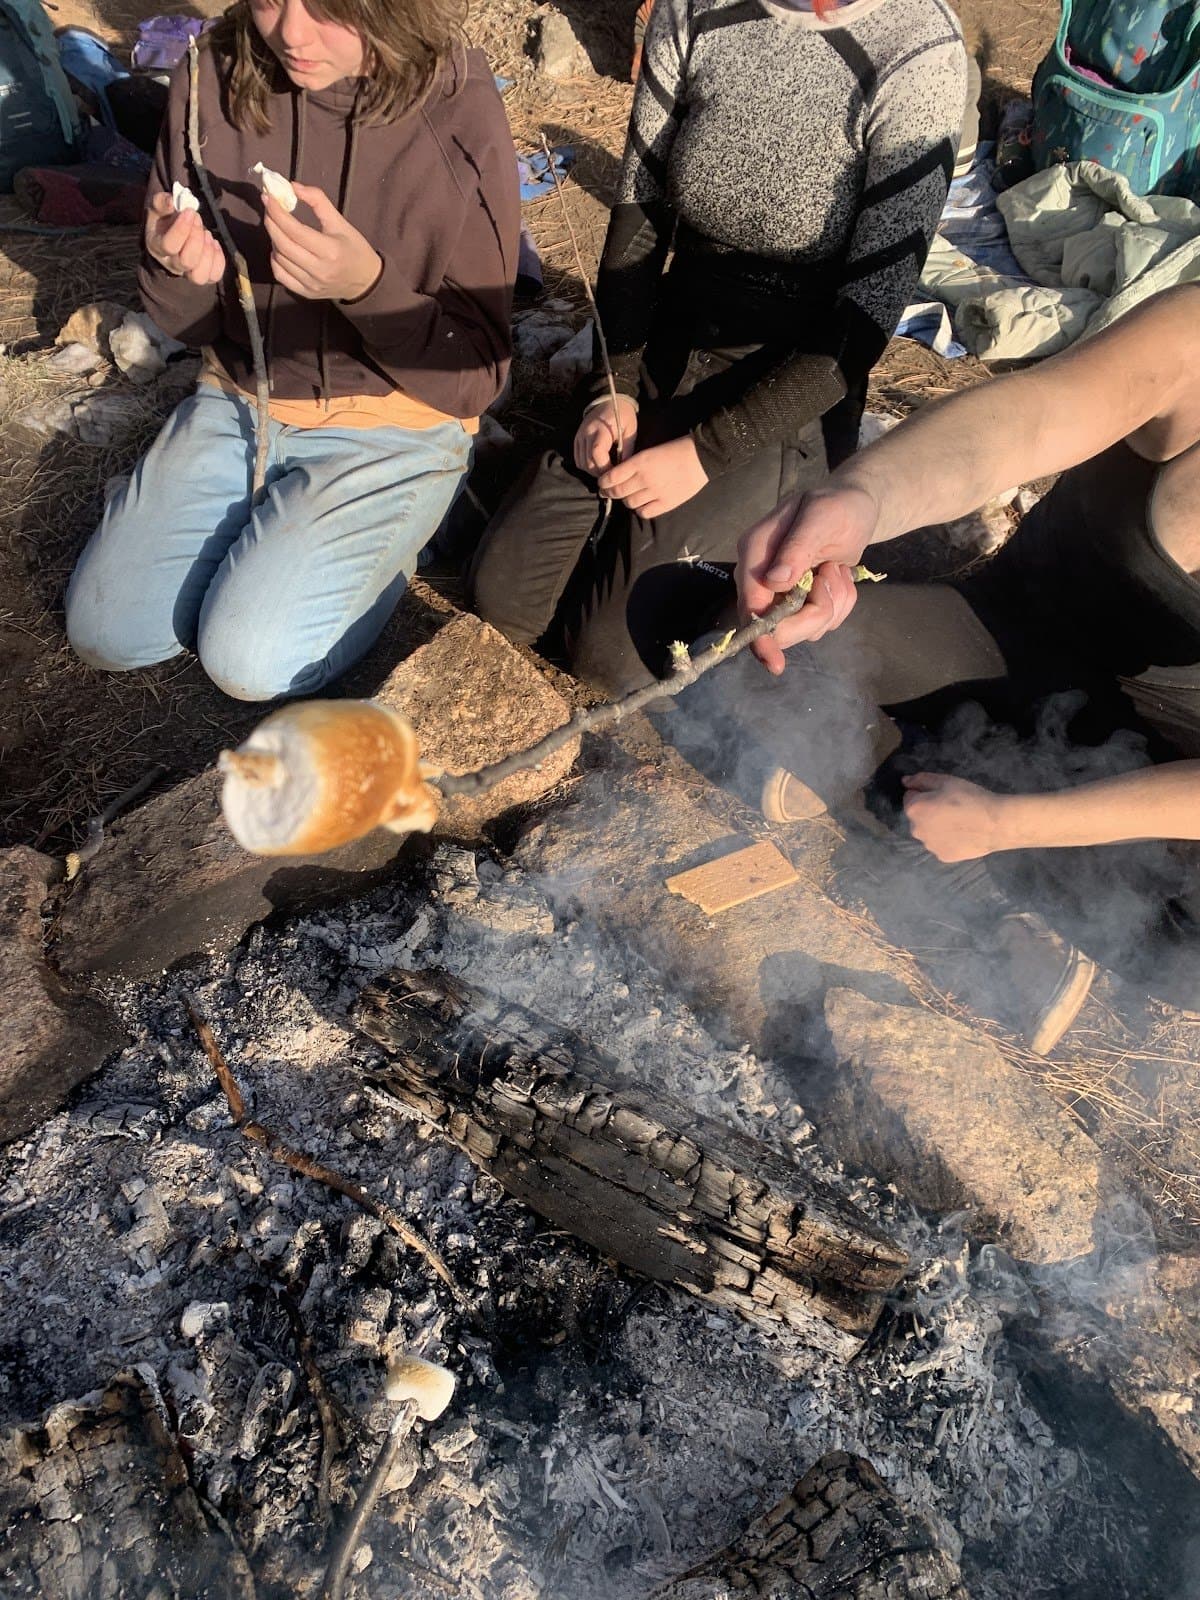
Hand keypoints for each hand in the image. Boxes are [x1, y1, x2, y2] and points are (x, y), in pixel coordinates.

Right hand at [145, 191, 224, 284]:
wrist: (170, 232)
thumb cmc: (164, 219)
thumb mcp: (159, 208)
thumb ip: (162, 202)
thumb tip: (172, 201)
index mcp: (157, 247)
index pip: (169, 245)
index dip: (182, 229)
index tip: (190, 212)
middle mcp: (171, 264)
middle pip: (187, 261)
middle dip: (197, 238)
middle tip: (198, 219)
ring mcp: (188, 272)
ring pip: (200, 275)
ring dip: (208, 252)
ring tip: (207, 234)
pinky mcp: (204, 275)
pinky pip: (214, 275)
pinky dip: (219, 260)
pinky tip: (214, 243)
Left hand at [263, 182, 381, 301]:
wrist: (366, 282)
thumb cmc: (355, 249)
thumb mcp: (341, 222)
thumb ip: (318, 201)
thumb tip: (292, 186)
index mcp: (330, 250)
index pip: (295, 230)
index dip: (277, 212)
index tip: (268, 197)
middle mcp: (319, 269)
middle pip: (283, 244)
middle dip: (271, 223)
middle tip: (268, 208)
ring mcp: (311, 284)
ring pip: (280, 259)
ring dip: (273, 239)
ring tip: (277, 227)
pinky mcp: (306, 293)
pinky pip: (281, 275)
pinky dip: (275, 260)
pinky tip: (280, 249)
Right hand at [574, 396, 637, 473]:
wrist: (608, 402)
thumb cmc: (623, 415)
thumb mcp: (630, 429)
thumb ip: (627, 449)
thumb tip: (624, 469)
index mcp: (601, 429)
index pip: (597, 453)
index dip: (605, 467)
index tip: (615, 472)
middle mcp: (587, 433)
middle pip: (588, 462)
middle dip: (600, 473)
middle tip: (611, 475)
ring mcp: (580, 436)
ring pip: (581, 463)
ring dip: (593, 471)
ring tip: (605, 470)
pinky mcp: (577, 440)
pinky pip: (578, 460)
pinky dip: (586, 466)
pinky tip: (597, 465)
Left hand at [597, 436, 708, 518]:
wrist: (701, 457)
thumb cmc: (676, 450)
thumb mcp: (650, 451)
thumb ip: (634, 464)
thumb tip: (618, 475)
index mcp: (639, 462)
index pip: (612, 477)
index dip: (603, 483)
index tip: (601, 484)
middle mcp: (644, 478)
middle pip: (617, 492)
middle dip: (608, 493)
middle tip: (606, 493)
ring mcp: (655, 493)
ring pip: (629, 503)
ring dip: (625, 500)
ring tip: (627, 497)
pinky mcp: (666, 503)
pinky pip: (644, 512)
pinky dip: (639, 509)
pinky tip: (641, 504)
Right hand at [736, 483, 878, 671]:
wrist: (855, 508)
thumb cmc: (838, 506)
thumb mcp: (821, 517)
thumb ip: (798, 548)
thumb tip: (774, 581)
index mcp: (755, 552)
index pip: (750, 604)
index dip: (760, 636)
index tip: (774, 661)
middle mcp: (760, 577)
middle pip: (776, 628)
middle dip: (814, 613)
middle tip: (834, 577)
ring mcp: (779, 594)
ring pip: (805, 628)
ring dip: (833, 605)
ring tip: (838, 569)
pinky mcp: (799, 604)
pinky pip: (821, 624)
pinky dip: (840, 605)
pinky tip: (840, 577)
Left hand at [902, 772, 1010, 861]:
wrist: (995, 824)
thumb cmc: (969, 798)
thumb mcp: (946, 781)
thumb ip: (921, 780)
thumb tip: (905, 781)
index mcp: (914, 810)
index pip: (910, 797)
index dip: (924, 793)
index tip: (941, 794)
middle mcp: (916, 830)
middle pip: (917, 817)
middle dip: (928, 811)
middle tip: (950, 808)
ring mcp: (929, 846)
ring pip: (928, 832)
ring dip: (935, 827)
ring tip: (958, 822)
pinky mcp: (942, 857)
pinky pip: (940, 844)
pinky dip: (946, 840)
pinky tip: (962, 835)